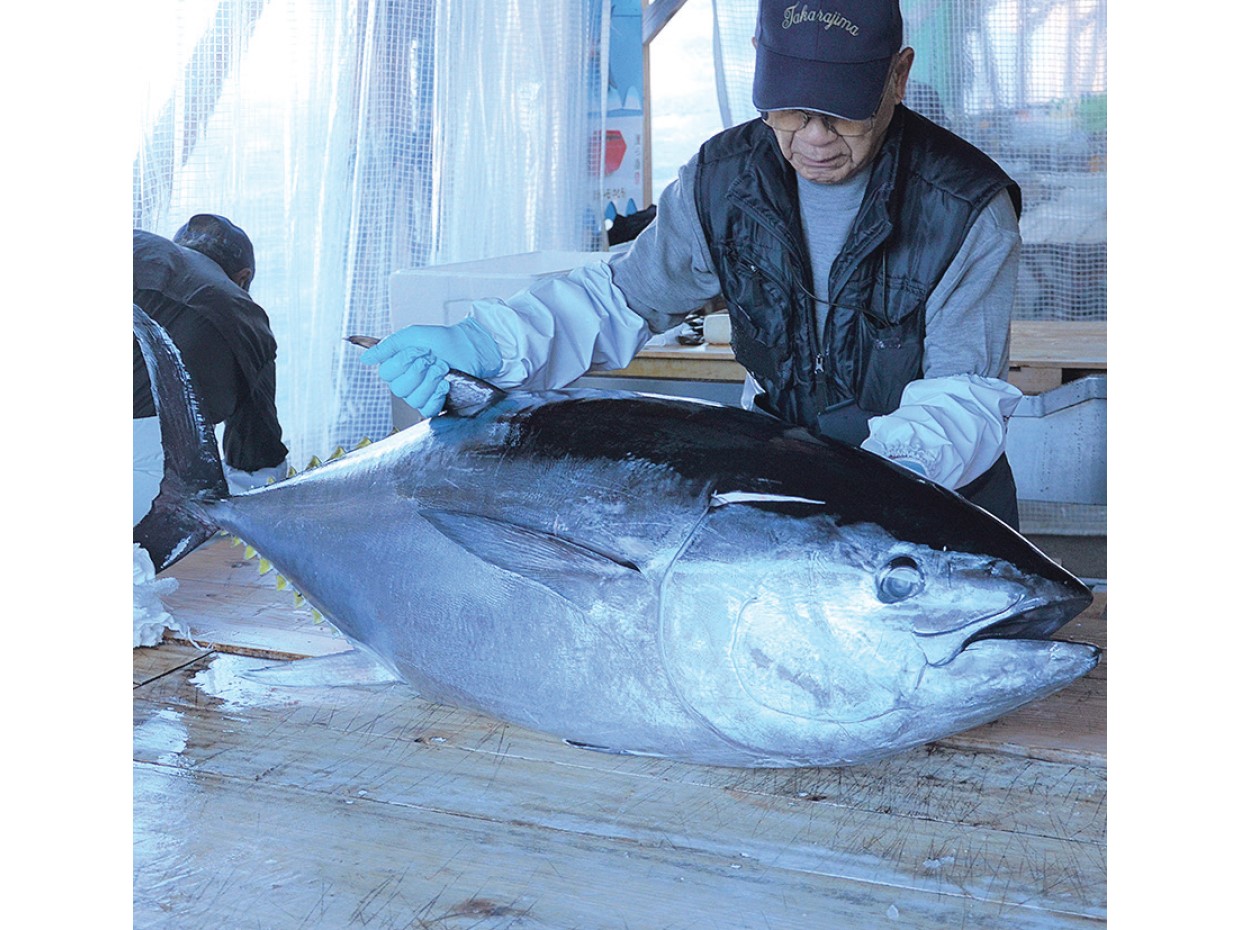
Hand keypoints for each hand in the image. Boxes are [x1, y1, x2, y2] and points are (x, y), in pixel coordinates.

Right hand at [359, 318, 501, 416]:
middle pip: (399, 388)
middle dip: (419, 370)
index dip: (403, 361)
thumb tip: (365, 359)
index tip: (420, 349)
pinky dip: (436, 396)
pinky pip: (427, 409)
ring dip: (430, 381)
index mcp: (396, 368)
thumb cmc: (438, 340)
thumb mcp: (410, 336)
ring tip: (442, 368)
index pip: (387, 373)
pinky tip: (444, 384)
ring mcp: (418, 396)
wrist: (465, 347)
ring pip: (413, 398)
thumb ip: (386, 346)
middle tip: (433, 359)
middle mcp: (404, 384)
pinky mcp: (434, 404)